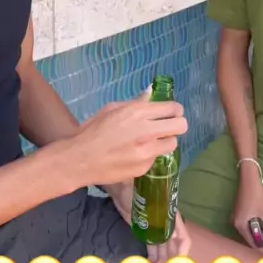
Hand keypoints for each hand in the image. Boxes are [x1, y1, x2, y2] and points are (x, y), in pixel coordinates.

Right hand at [59, 98, 187, 189]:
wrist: (81, 159)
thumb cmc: (93, 130)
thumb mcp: (112, 109)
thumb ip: (136, 103)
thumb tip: (151, 94)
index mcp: (138, 112)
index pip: (173, 108)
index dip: (175, 110)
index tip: (172, 113)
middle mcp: (146, 131)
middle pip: (181, 126)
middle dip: (177, 124)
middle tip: (168, 126)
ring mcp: (147, 152)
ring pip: (173, 143)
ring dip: (165, 141)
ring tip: (152, 141)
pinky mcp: (144, 168)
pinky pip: (156, 158)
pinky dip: (151, 155)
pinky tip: (136, 154)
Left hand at [106, 181, 190, 262]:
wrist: (120, 185)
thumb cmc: (137, 188)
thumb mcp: (150, 202)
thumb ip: (162, 217)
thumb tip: (174, 235)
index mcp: (172, 217)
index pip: (183, 239)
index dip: (182, 254)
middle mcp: (166, 225)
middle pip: (173, 248)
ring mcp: (155, 228)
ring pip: (162, 250)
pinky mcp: (144, 230)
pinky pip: (151, 247)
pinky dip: (151, 258)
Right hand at [232, 172, 262, 251]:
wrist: (250, 179)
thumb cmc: (258, 196)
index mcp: (241, 227)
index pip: (254, 245)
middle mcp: (237, 225)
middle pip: (253, 240)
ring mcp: (238, 220)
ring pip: (253, 233)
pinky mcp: (241, 215)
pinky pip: (251, 226)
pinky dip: (261, 227)